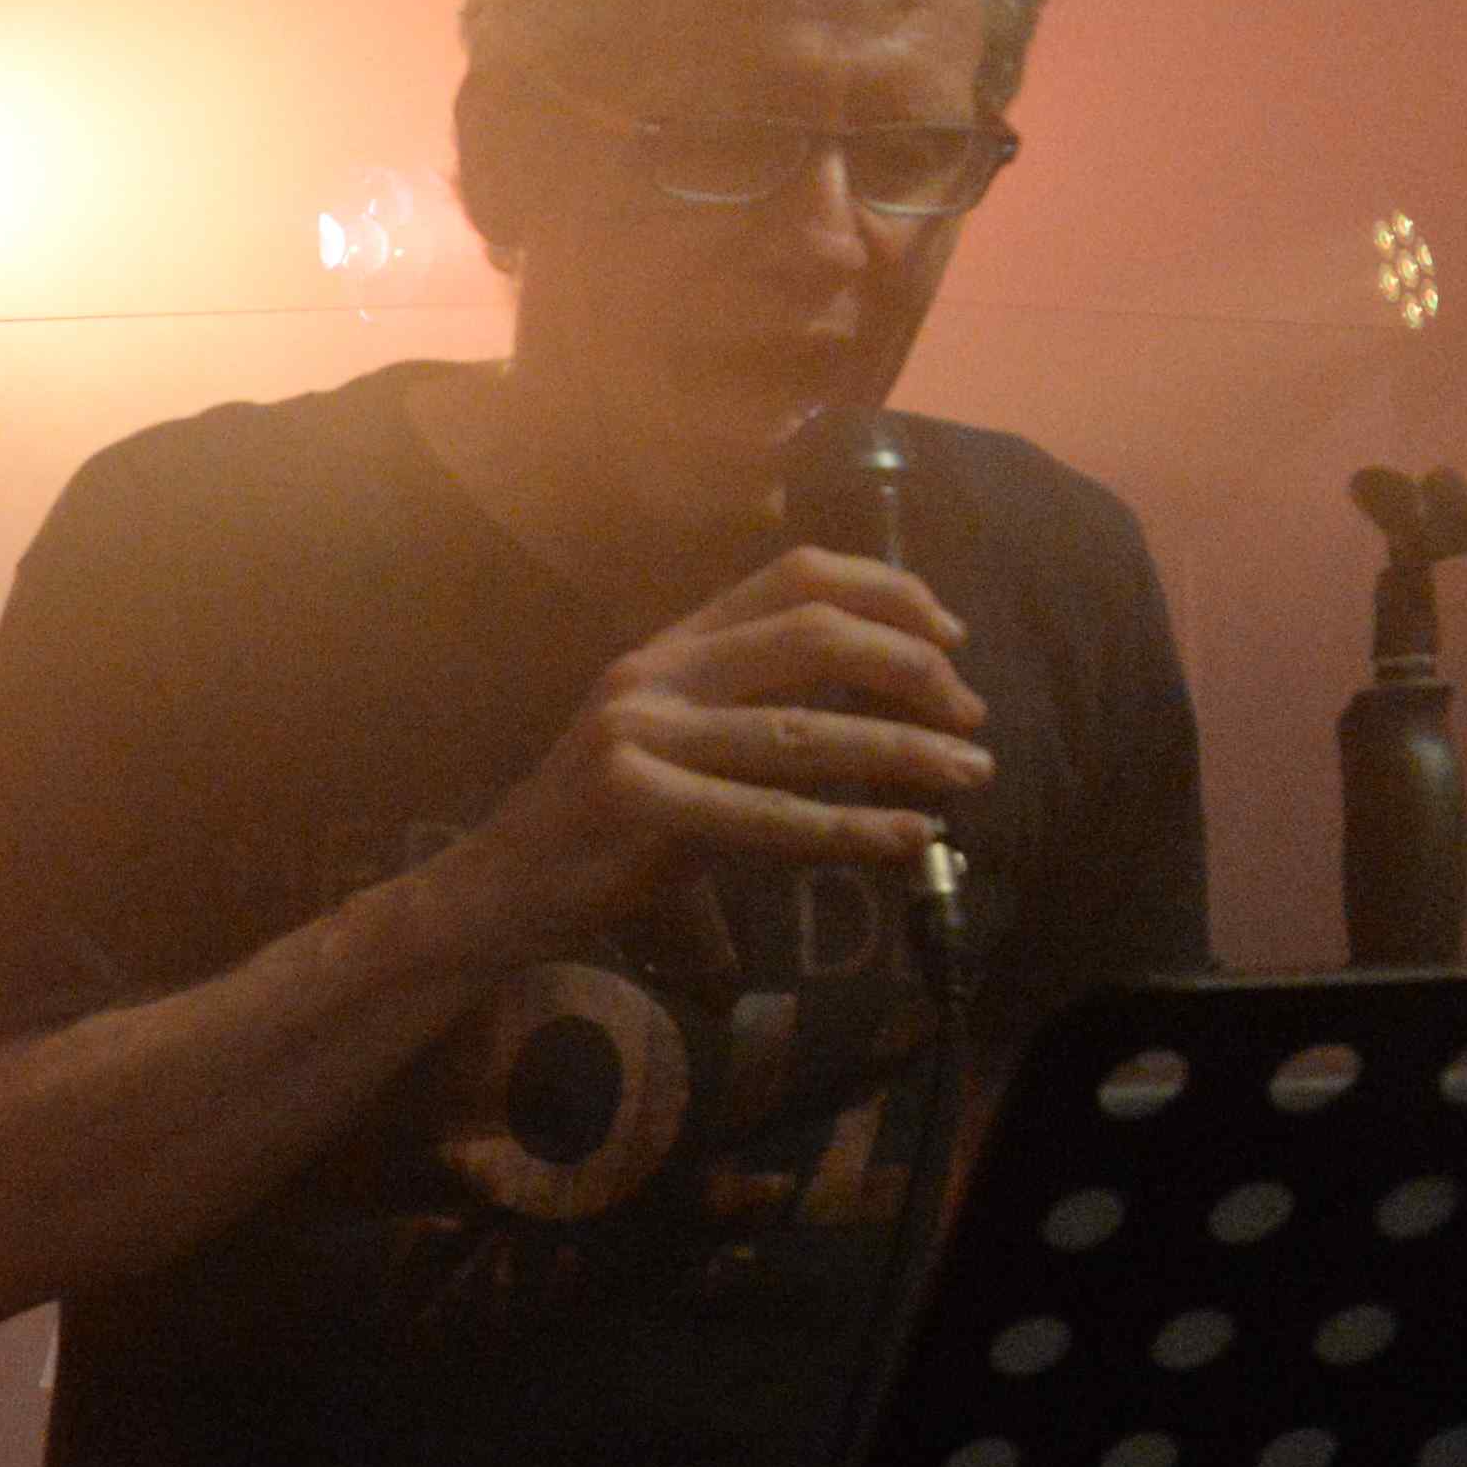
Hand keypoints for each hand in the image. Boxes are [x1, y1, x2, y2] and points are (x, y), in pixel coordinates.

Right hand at [435, 548, 995, 957]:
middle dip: (912, 666)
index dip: (889, 592)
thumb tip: (887, 715)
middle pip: (812, 633)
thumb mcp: (674, 745)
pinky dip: (854, 828)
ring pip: (803, 732)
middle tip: (969, 713)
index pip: (795, 574)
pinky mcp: (633, 805)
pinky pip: (770, 816)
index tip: (951, 637)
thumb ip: (753, 714)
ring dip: (905, 752)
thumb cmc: (600, 827)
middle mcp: (653, 675)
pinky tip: (910, 837)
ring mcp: (637, 736)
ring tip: (972, 773)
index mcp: (670, 645)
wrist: (494, 891)